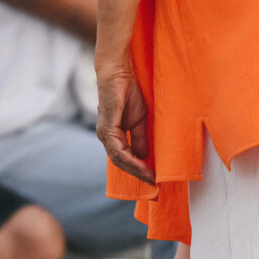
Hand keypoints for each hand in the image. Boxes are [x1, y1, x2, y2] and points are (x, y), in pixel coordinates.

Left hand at [96, 61, 154, 183]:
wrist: (118, 74)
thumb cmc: (127, 93)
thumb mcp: (138, 120)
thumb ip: (139, 138)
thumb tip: (144, 156)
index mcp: (113, 135)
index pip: (124, 158)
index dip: (138, 170)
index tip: (153, 179)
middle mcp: (106, 137)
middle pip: (120, 163)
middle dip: (138, 174)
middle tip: (153, 184)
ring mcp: (105, 133)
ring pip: (118, 159)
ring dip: (135, 170)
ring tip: (150, 177)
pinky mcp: (107, 127)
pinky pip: (117, 149)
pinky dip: (130, 159)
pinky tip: (141, 164)